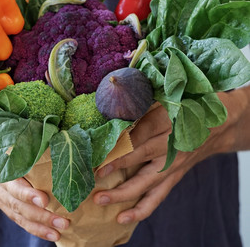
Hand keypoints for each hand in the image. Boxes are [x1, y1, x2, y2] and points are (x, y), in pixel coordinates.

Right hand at [0, 110, 68, 241]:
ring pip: (15, 210)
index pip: (7, 173)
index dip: (23, 188)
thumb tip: (29, 88)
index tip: (42, 197)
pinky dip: (30, 226)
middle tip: (62, 215)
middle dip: (38, 211)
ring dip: (39, 222)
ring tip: (62, 227)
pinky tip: (50, 234)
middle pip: (14, 198)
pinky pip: (12, 214)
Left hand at [93, 91, 247, 224]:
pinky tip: (124, 217)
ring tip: (101, 200)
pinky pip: (157, 196)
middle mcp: (171, 145)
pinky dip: (142, 209)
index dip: (123, 140)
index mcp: (168, 120)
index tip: (101, 149)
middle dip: (118, 166)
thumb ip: (144, 102)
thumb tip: (116, 99)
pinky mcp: (174, 176)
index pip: (143, 131)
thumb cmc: (188, 105)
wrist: (218, 124)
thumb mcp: (167, 97)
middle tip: (96, 173)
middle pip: (142, 156)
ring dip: (123, 193)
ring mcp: (173, 164)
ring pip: (148, 182)